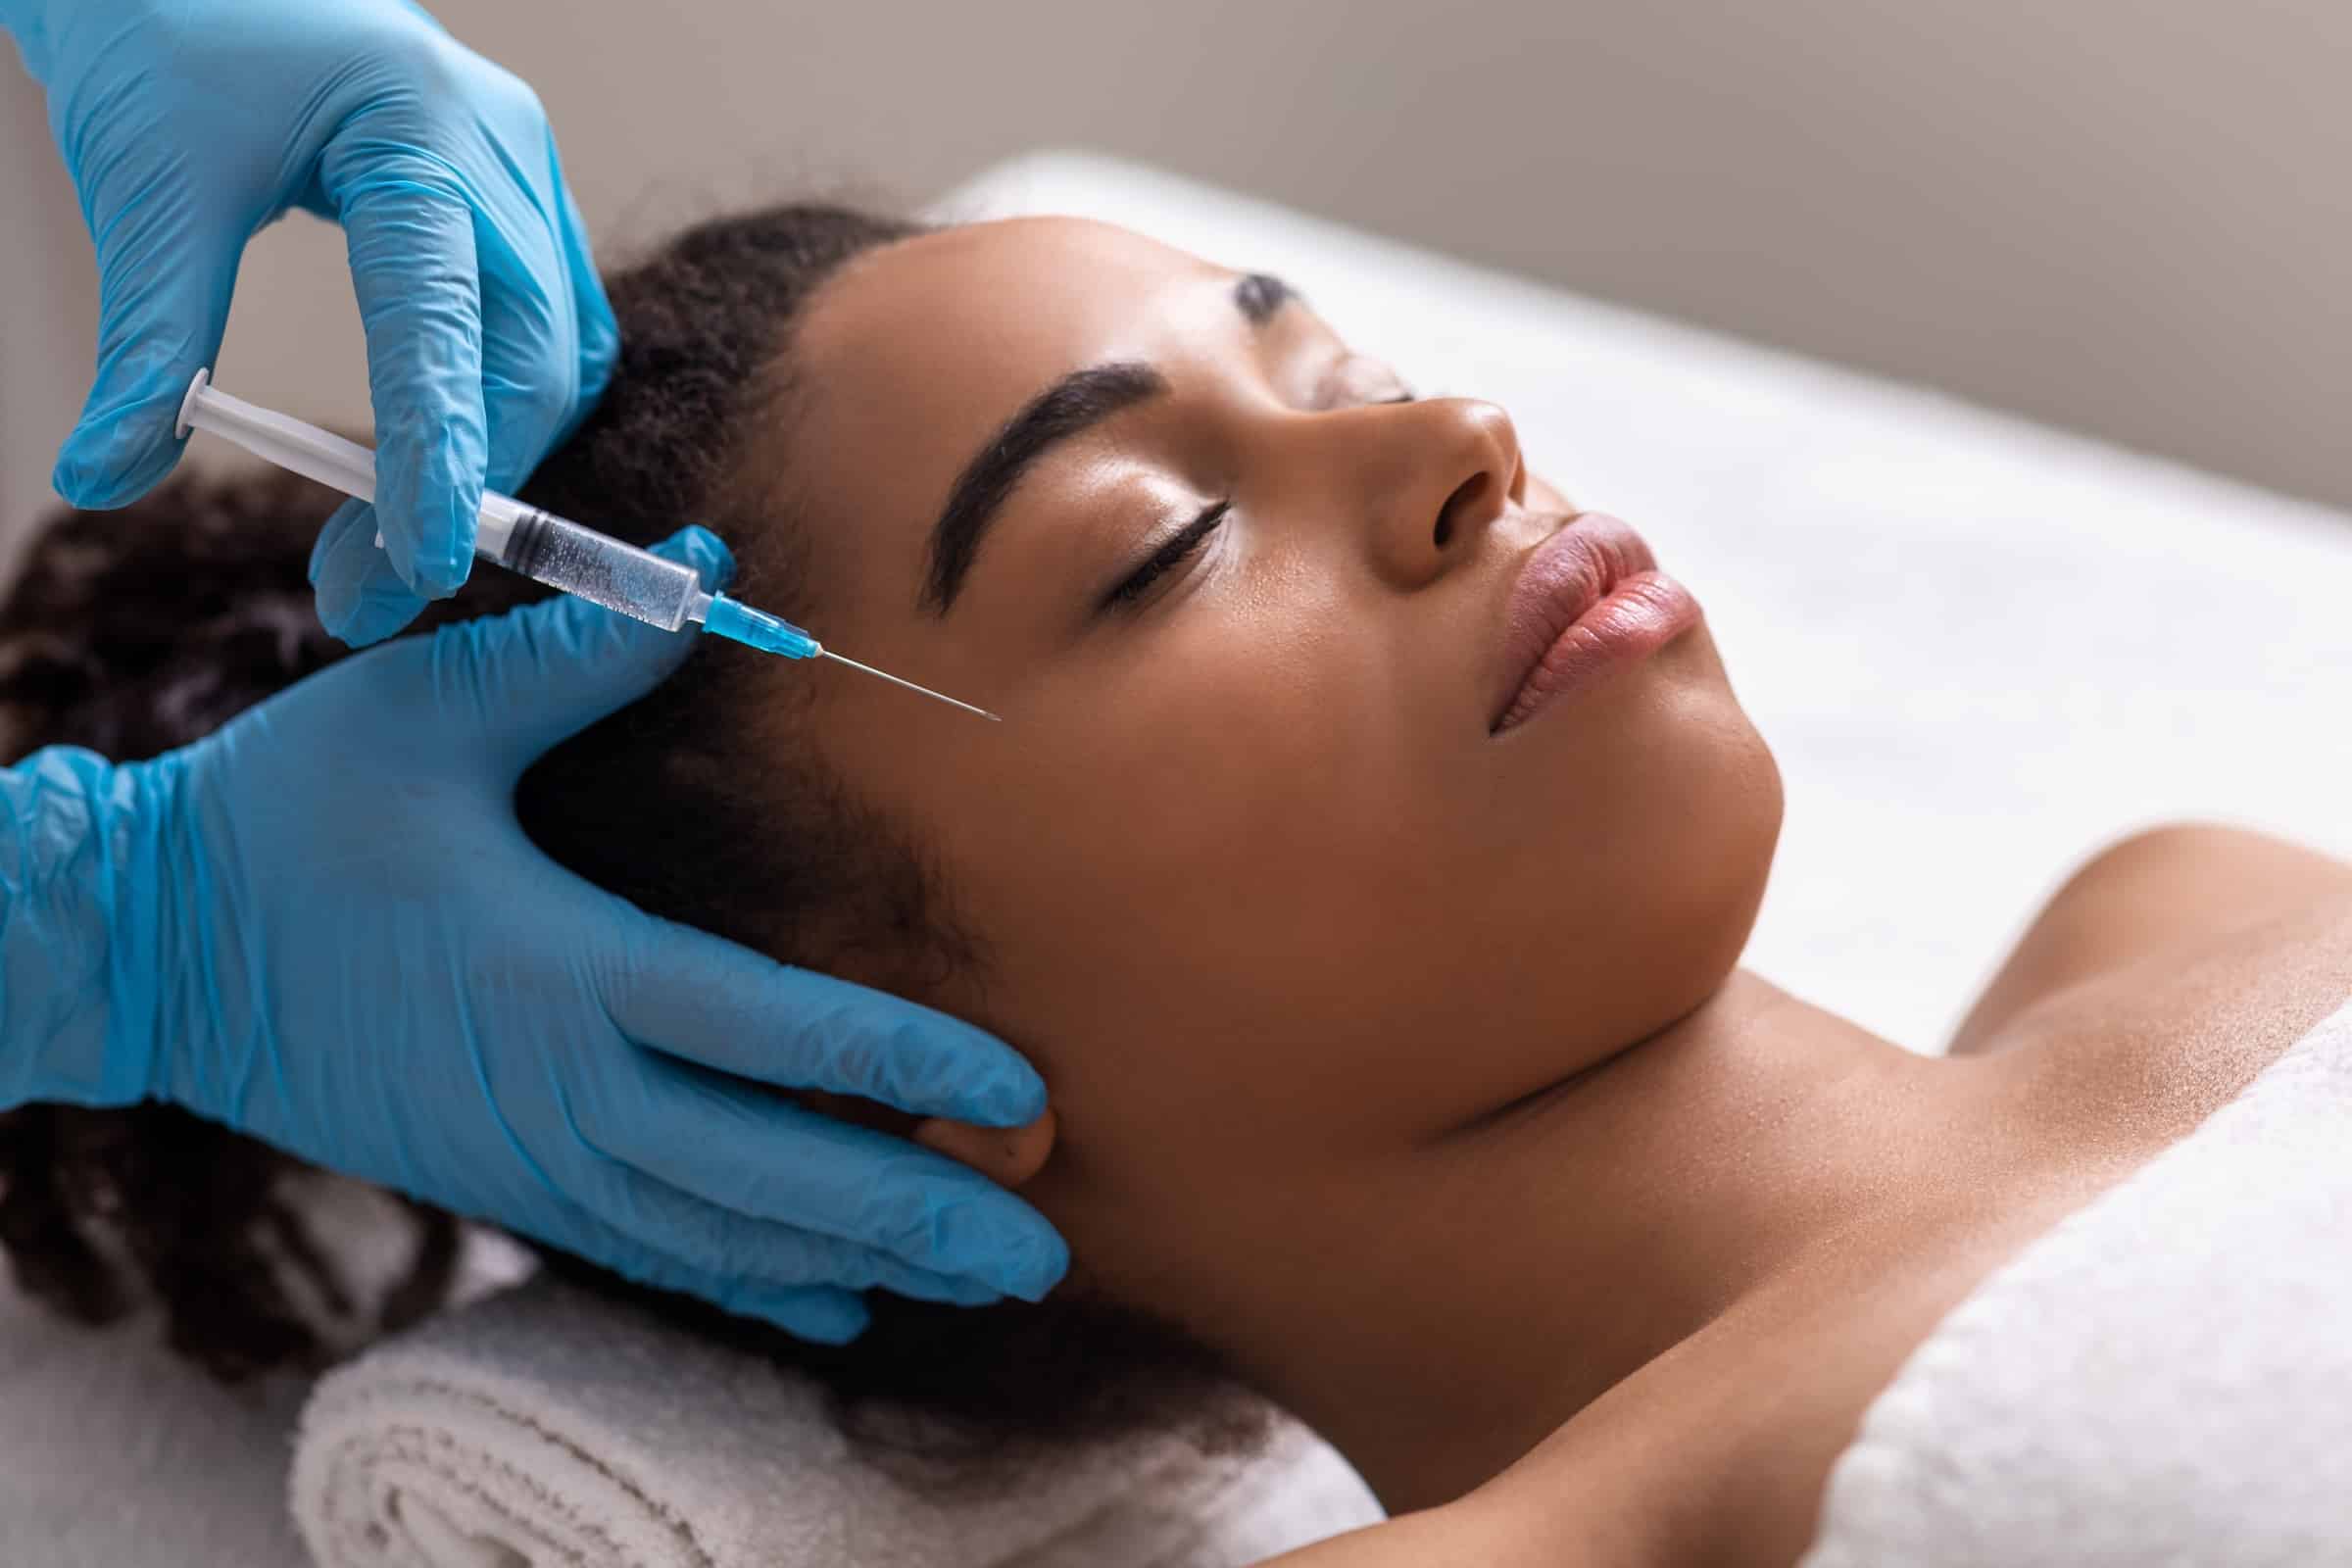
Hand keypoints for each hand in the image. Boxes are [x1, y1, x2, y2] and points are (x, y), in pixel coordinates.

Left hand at [7, 0, 616, 644]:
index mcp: (419, 129)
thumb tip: (105, 476)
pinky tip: (452, 456)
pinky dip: (510, 405)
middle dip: (466, 487)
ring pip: (559, 356)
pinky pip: (555, 327)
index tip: (414, 570)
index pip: (445, 327)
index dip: (440, 460)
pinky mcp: (518, 195)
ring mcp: (524, 172)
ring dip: (495, 457)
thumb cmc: (166, 35)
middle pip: (528, 361)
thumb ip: (148, 344)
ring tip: (395, 540)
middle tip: (366, 589)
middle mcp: (501, 151)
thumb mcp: (148, 188)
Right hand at [123, 530, 1066, 1340]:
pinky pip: (651, 1253)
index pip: (762, 1029)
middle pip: (767, 1173)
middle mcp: (561, 1089)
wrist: (146, 951)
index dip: (895, 1062)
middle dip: (914, 1212)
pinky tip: (840, 1305)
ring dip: (860, 1258)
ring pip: (723, 1232)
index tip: (1013, 1087)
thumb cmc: (284, 818)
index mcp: (559, 970)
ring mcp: (532, 1156)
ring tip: (979, 1276)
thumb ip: (575, 654)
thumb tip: (711, 564)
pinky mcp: (503, 1185)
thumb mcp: (418, 713)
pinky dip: (752, 1280)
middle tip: (1038, 1250)